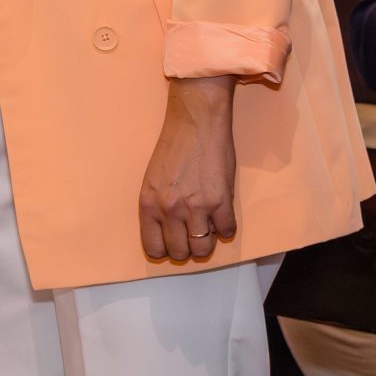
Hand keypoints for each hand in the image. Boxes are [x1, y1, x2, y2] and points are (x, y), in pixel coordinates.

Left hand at [139, 76, 236, 263]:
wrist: (196, 123)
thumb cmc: (174, 148)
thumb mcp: (153, 180)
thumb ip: (158, 206)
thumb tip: (169, 231)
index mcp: (148, 204)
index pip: (154, 248)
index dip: (166, 250)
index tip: (173, 244)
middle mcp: (169, 210)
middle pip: (180, 253)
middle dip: (187, 249)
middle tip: (193, 236)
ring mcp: (195, 207)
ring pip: (203, 249)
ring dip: (207, 242)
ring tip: (207, 228)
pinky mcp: (220, 201)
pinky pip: (227, 232)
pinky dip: (226, 229)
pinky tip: (222, 216)